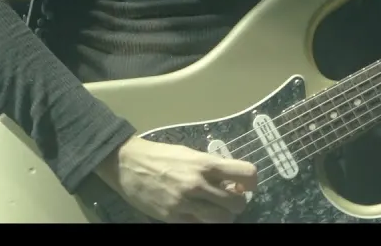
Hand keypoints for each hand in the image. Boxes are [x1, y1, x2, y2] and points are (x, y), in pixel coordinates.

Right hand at [94, 135, 256, 222]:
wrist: (129, 164)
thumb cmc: (163, 156)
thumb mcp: (192, 154)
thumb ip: (214, 169)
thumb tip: (235, 184)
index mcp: (206, 163)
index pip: (246, 173)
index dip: (251, 182)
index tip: (246, 186)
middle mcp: (199, 184)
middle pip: (237, 203)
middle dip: (237, 203)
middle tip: (229, 199)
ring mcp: (186, 203)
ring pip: (222, 219)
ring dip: (224, 216)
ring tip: (216, 210)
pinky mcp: (174, 217)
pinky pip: (200, 226)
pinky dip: (204, 221)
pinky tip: (198, 214)